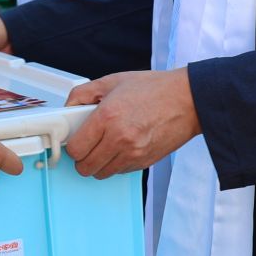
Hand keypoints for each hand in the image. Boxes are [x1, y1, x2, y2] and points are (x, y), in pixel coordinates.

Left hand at [65, 69, 200, 178]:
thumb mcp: (112, 81)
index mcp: (108, 117)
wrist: (188, 100)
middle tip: (88, 145)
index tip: (76, 139)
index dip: (73, 145)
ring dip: (99, 163)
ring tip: (105, 145)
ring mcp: (134, 154)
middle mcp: (120, 139)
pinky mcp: (145, 162)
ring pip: (101, 173)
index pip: (76, 149)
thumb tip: (67, 109)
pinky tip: (121, 147)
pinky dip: (116, 164)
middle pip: (85, 167)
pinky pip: (120, 172)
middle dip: (83, 158)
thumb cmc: (154, 89)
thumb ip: (83, 94)